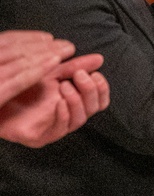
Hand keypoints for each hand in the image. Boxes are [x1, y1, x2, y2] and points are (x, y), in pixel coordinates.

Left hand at [0, 31, 108, 147]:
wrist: (0, 96)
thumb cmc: (23, 88)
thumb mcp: (52, 72)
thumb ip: (75, 66)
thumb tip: (99, 59)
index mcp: (75, 102)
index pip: (100, 100)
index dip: (102, 88)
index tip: (95, 73)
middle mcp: (69, 116)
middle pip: (94, 108)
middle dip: (90, 91)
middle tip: (80, 75)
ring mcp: (56, 128)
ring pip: (79, 119)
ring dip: (76, 100)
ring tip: (64, 85)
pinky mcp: (41, 137)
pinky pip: (60, 129)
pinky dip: (63, 114)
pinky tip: (59, 102)